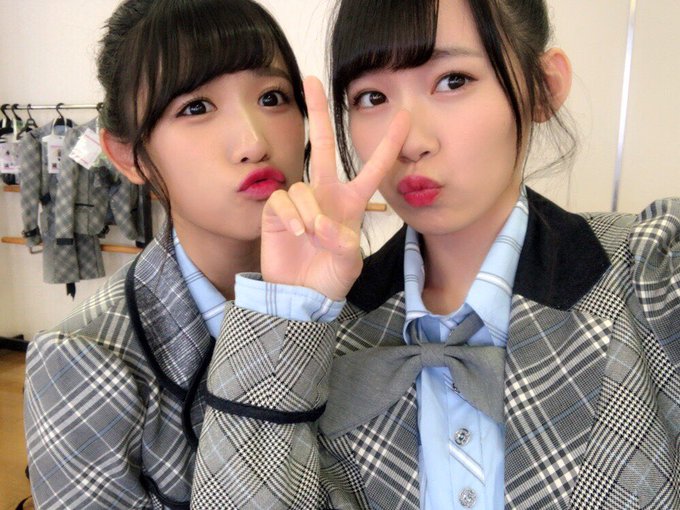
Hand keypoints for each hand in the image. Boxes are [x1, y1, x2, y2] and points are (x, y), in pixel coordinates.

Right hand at [261, 76, 408, 299]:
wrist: (300, 295)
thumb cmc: (330, 278)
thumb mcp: (349, 263)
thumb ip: (343, 244)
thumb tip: (323, 226)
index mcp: (350, 202)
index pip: (373, 167)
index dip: (389, 144)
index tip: (404, 116)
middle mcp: (325, 194)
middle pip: (324, 144)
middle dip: (318, 112)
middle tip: (313, 79)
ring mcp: (301, 201)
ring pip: (303, 185)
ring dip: (311, 213)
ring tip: (313, 237)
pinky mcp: (276, 210)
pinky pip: (284, 198)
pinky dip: (292, 216)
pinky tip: (297, 234)